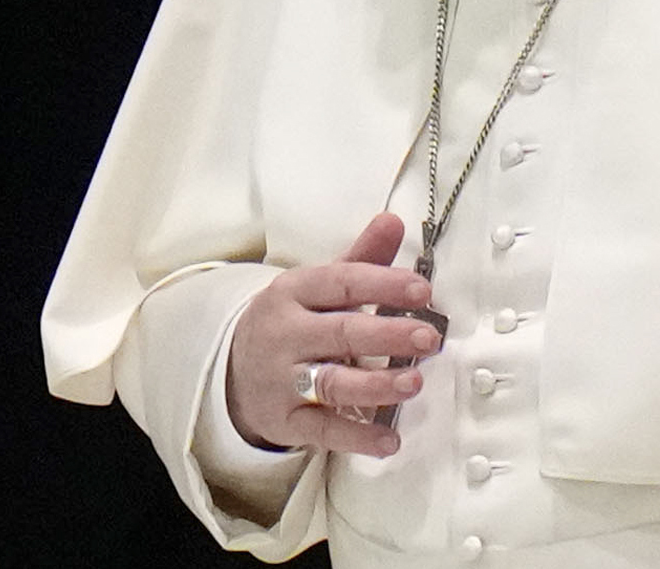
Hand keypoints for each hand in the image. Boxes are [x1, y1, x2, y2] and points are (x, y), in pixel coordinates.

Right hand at [226, 213, 442, 455]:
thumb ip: (360, 259)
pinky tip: (390, 440)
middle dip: (386, 335)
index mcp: (293, 292)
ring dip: (375, 385)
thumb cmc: (292, 322)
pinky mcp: (285, 420)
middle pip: (339, 332)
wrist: (231, 370)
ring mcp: (282, 379)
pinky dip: (357, 436)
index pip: (341, 283)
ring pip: (331, 382)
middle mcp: (285, 334)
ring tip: (414, 384)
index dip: (383, 284)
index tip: (423, 291)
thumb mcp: (318, 287)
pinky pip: (323, 430)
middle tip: (428, 339)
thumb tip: (393, 219)